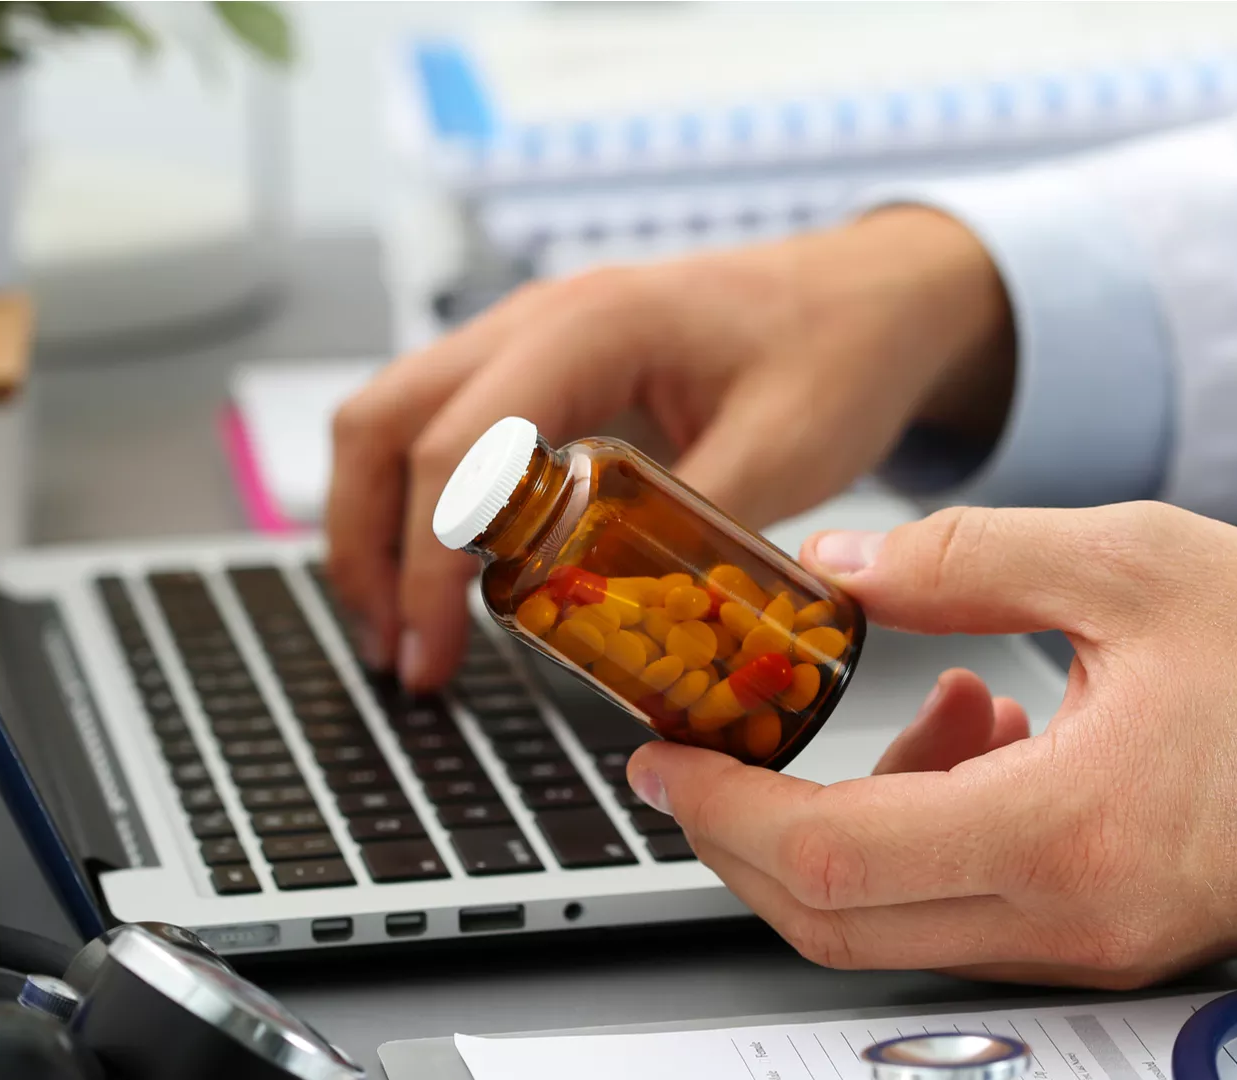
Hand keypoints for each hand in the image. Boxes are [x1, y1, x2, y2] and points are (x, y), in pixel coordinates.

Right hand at [324, 208, 1011, 685]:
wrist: (869, 294)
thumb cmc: (837, 350)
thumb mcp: (783, 453)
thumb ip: (693, 533)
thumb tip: (618, 630)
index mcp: (590, 326)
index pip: (457, 448)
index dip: (426, 563)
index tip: (435, 652)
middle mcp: (536, 318)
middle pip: (380, 423)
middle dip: (367, 549)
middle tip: (399, 655)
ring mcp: (528, 334)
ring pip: (390, 417)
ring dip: (376, 525)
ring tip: (404, 632)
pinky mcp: (540, 366)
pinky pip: (439, 424)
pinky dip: (418, 501)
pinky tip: (447, 576)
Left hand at [626, 502, 1236, 987]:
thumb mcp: (1132, 561)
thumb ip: (960, 560)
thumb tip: (837, 563)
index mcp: (1066, 830)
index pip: (831, 857)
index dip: (724, 812)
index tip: (666, 756)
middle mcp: (1073, 916)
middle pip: (837, 917)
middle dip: (748, 834)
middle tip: (715, 750)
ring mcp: (1095, 941)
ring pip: (897, 920)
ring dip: (856, 817)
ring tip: (933, 700)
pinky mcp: (1114, 934)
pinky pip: (972, 907)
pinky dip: (933, 828)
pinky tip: (984, 730)